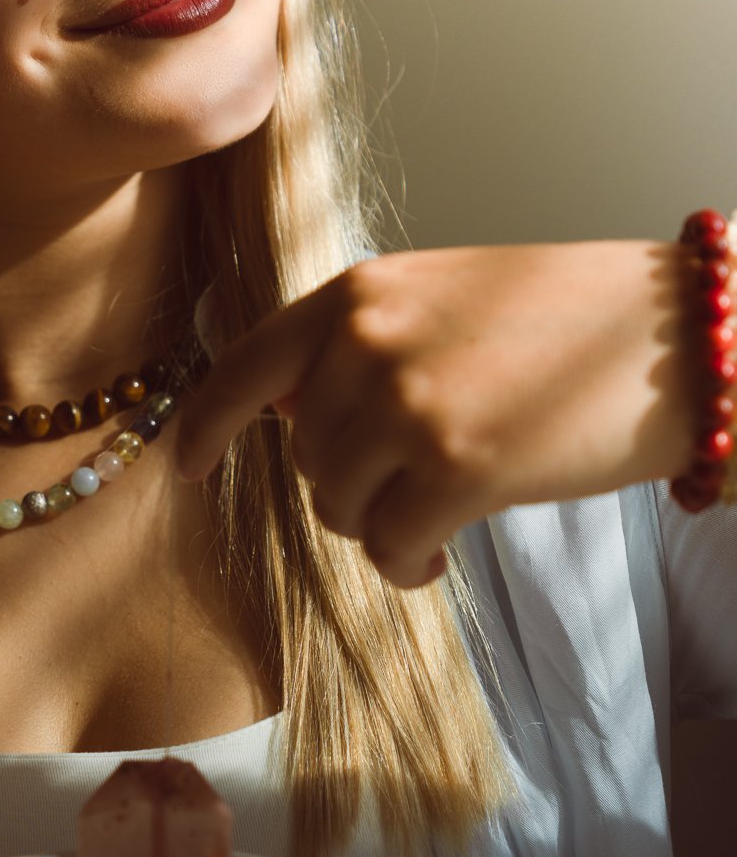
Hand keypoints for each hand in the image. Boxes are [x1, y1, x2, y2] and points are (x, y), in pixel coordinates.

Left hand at [177, 242, 695, 587]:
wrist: (671, 333)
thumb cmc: (563, 322)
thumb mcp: (440, 302)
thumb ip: (359, 347)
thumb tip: (285, 414)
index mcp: (360, 292)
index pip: (244, 364)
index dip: (203, 424)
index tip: (184, 469)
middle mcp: (369, 339)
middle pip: (305, 457)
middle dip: (349, 489)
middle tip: (414, 487)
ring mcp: (410, 401)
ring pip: (341, 509)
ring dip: (383, 529)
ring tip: (437, 517)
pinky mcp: (459, 466)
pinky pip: (392, 548)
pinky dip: (411, 565)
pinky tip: (445, 552)